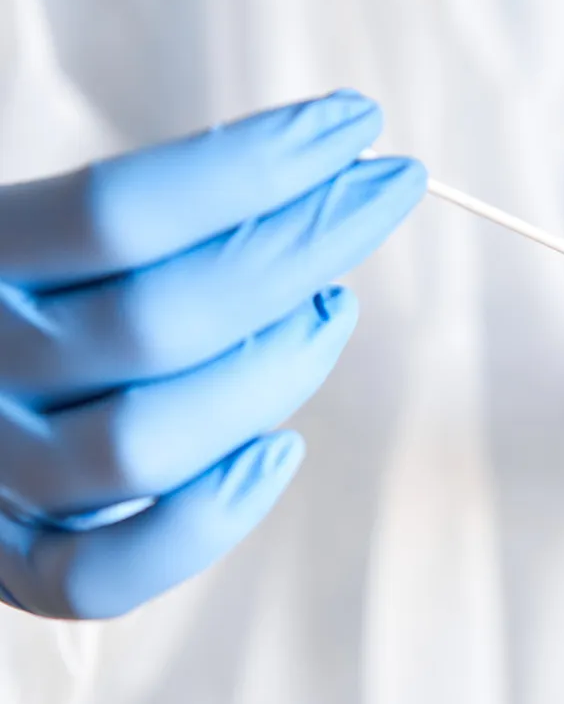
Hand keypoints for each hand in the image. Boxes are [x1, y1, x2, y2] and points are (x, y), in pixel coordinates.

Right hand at [0, 91, 424, 618]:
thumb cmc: (40, 290)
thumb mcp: (61, 230)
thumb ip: (153, 221)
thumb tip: (315, 191)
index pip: (122, 209)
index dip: (259, 165)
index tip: (361, 127)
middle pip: (164, 320)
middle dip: (309, 246)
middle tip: (387, 190)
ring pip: (152, 443)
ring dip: (278, 373)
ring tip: (335, 309)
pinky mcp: (15, 565)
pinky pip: (104, 576)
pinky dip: (206, 523)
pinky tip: (282, 451)